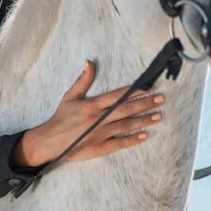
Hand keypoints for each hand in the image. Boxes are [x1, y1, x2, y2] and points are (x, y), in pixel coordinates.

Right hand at [11, 60, 164, 167]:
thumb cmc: (60, 118)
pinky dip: (132, 139)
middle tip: (161, 99)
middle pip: (126, 110)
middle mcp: (98, 119)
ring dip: (143, 121)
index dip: (134, 91)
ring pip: (126, 126)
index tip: (148, 87)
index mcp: (92, 105)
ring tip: (157, 116)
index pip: (117, 96)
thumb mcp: (69, 96)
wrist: (50, 141)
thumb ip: (82, 80)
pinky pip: (119, 143)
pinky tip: (144, 136)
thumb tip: (89, 62)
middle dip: (145, 104)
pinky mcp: (100, 147)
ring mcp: (100, 134)